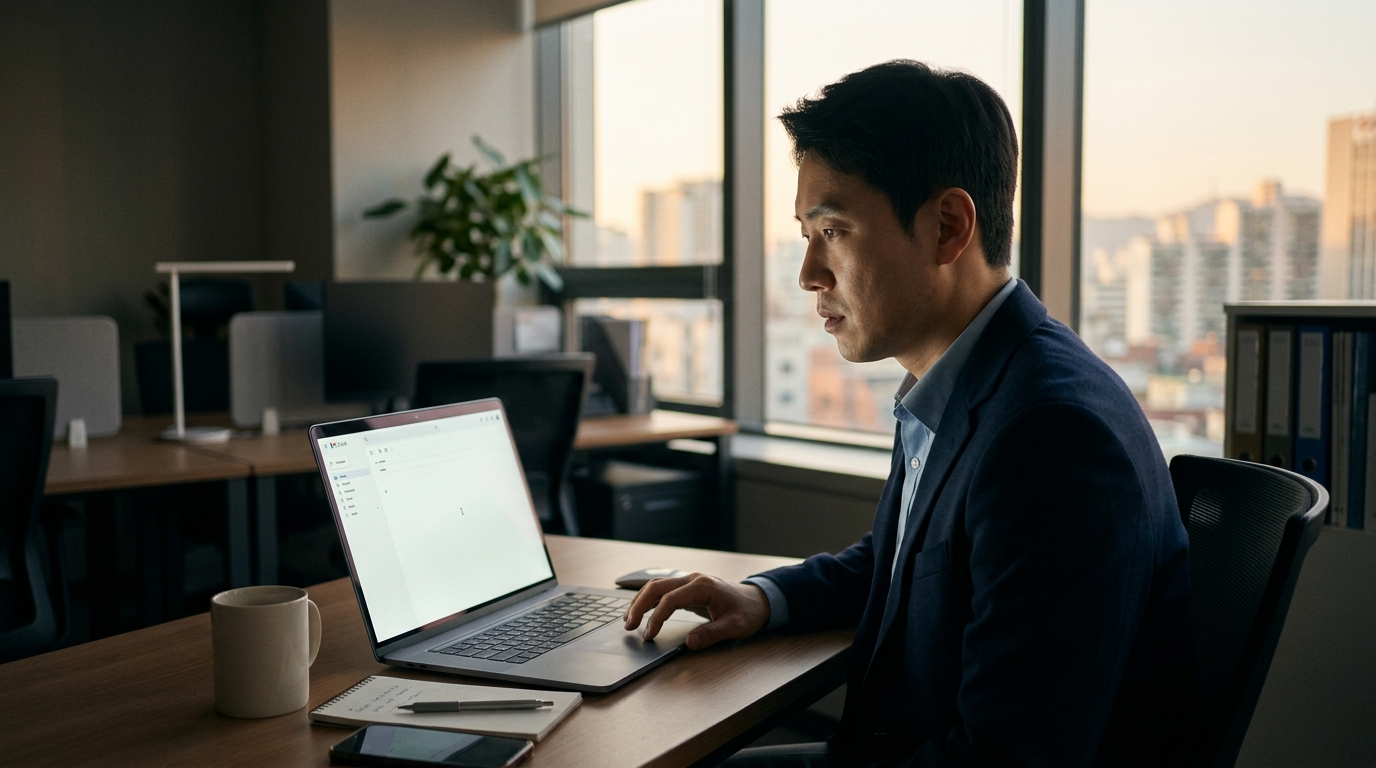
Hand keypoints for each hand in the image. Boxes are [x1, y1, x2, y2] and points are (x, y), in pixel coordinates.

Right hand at [622, 573, 770, 649]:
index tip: (649, 635)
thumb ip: (712, 634)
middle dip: (639, 605)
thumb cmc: (747, 613)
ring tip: (628, 620)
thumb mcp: (735, 627)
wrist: (758, 600)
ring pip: (656, 585)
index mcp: (703, 586)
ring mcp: (689, 581)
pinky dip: (648, 600)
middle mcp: (693, 579)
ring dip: (640, 601)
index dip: (657, 617)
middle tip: (628, 626)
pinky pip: (662, 590)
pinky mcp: (687, 587)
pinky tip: (640, 612)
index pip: (670, 599)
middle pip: (657, 586)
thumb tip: (689, 643)